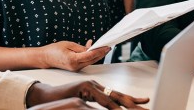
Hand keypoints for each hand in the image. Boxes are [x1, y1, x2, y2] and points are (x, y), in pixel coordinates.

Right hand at [26, 81, 149, 109]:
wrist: (46, 96)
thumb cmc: (63, 101)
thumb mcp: (82, 105)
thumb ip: (93, 106)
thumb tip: (108, 109)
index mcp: (97, 90)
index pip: (117, 96)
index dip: (132, 100)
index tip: (144, 102)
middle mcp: (96, 86)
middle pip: (119, 96)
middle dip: (134, 103)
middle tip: (147, 107)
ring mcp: (90, 86)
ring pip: (112, 98)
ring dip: (127, 106)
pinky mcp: (84, 88)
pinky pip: (100, 100)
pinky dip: (111, 106)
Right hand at [41, 40, 109, 70]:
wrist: (45, 58)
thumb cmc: (54, 50)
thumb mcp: (68, 44)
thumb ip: (80, 48)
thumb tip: (91, 49)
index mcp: (73, 60)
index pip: (90, 55)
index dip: (99, 51)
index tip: (106, 46)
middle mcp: (75, 66)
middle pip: (92, 60)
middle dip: (101, 53)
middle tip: (108, 47)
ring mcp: (75, 68)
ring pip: (90, 61)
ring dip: (96, 55)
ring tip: (102, 47)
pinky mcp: (75, 68)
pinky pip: (85, 62)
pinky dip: (90, 56)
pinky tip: (91, 49)